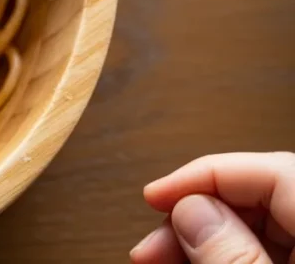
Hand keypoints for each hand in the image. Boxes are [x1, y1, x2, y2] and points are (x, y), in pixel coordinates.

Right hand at [130, 152, 294, 263]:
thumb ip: (234, 256)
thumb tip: (192, 211)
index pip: (274, 172)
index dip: (205, 176)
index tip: (155, 196)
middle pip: (259, 198)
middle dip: (195, 215)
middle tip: (153, 244)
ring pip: (254, 226)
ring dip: (197, 237)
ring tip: (157, 258)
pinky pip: (263, 250)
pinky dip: (220, 254)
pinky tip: (186, 262)